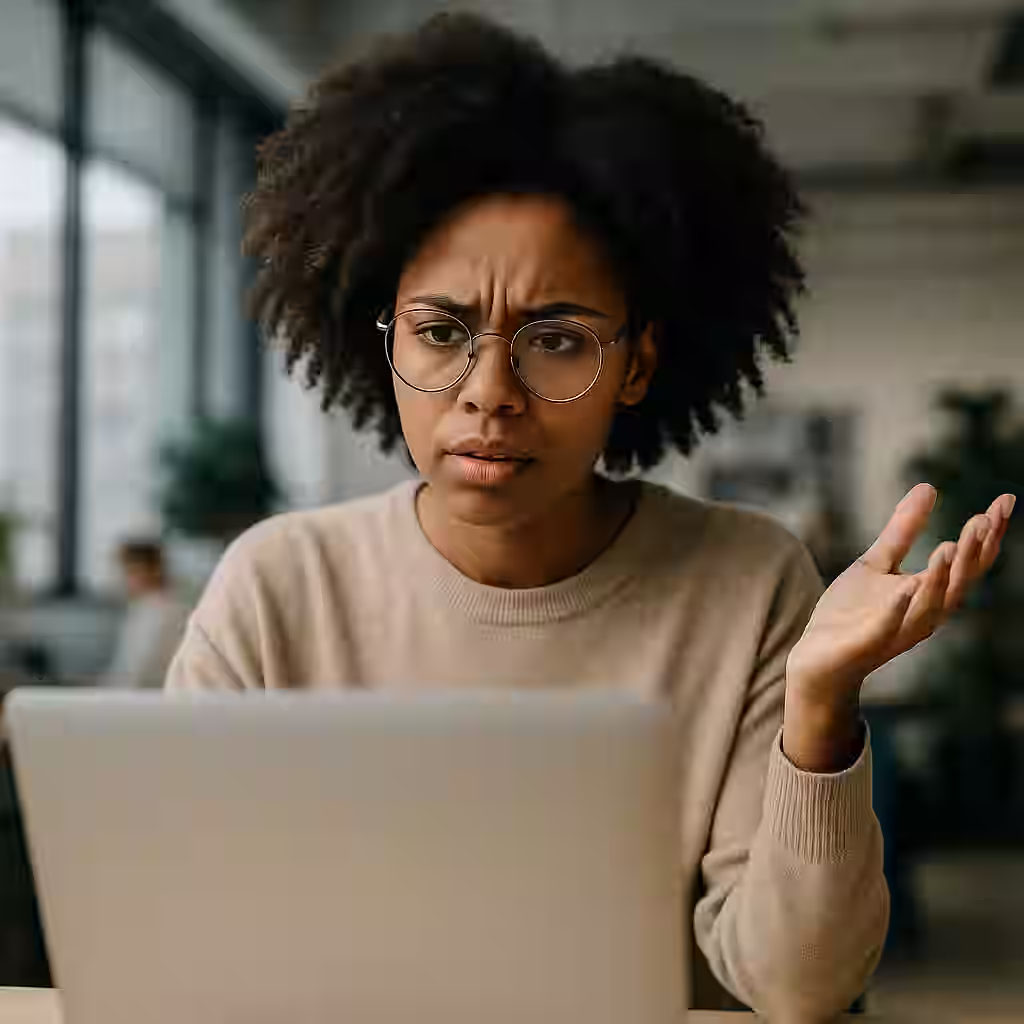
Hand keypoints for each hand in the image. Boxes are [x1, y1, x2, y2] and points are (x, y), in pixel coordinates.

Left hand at [783, 483, 1015, 770]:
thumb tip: (929, 487)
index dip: (988, 534)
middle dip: (973, 553)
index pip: (967, 563)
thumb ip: (903, 530)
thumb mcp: (876, 562)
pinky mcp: (868, 643)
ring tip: (950, 546)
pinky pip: (886, 627)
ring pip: (929, 606)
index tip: (1004, 501)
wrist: (816, 657)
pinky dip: (896, 610)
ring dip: (941, 578)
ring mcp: (898, 631)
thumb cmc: (850, 613)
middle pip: (959, 583)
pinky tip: (902, 589)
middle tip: (985, 519)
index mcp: (928, 594)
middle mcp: (922, 614)